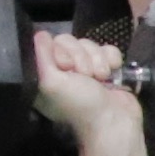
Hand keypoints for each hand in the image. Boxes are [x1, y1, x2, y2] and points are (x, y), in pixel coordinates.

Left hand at [28, 25, 137, 141]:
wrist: (113, 121)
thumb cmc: (80, 105)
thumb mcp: (52, 83)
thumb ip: (42, 56)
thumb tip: (40, 34)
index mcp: (46, 74)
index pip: (50, 43)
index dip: (61, 51)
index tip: (66, 67)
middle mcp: (64, 70)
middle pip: (70, 41)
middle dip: (81, 57)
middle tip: (84, 76)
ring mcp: (87, 69)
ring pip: (90, 44)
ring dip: (97, 61)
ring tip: (100, 80)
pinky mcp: (107, 69)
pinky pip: (108, 49)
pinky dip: (112, 60)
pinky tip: (112, 73)